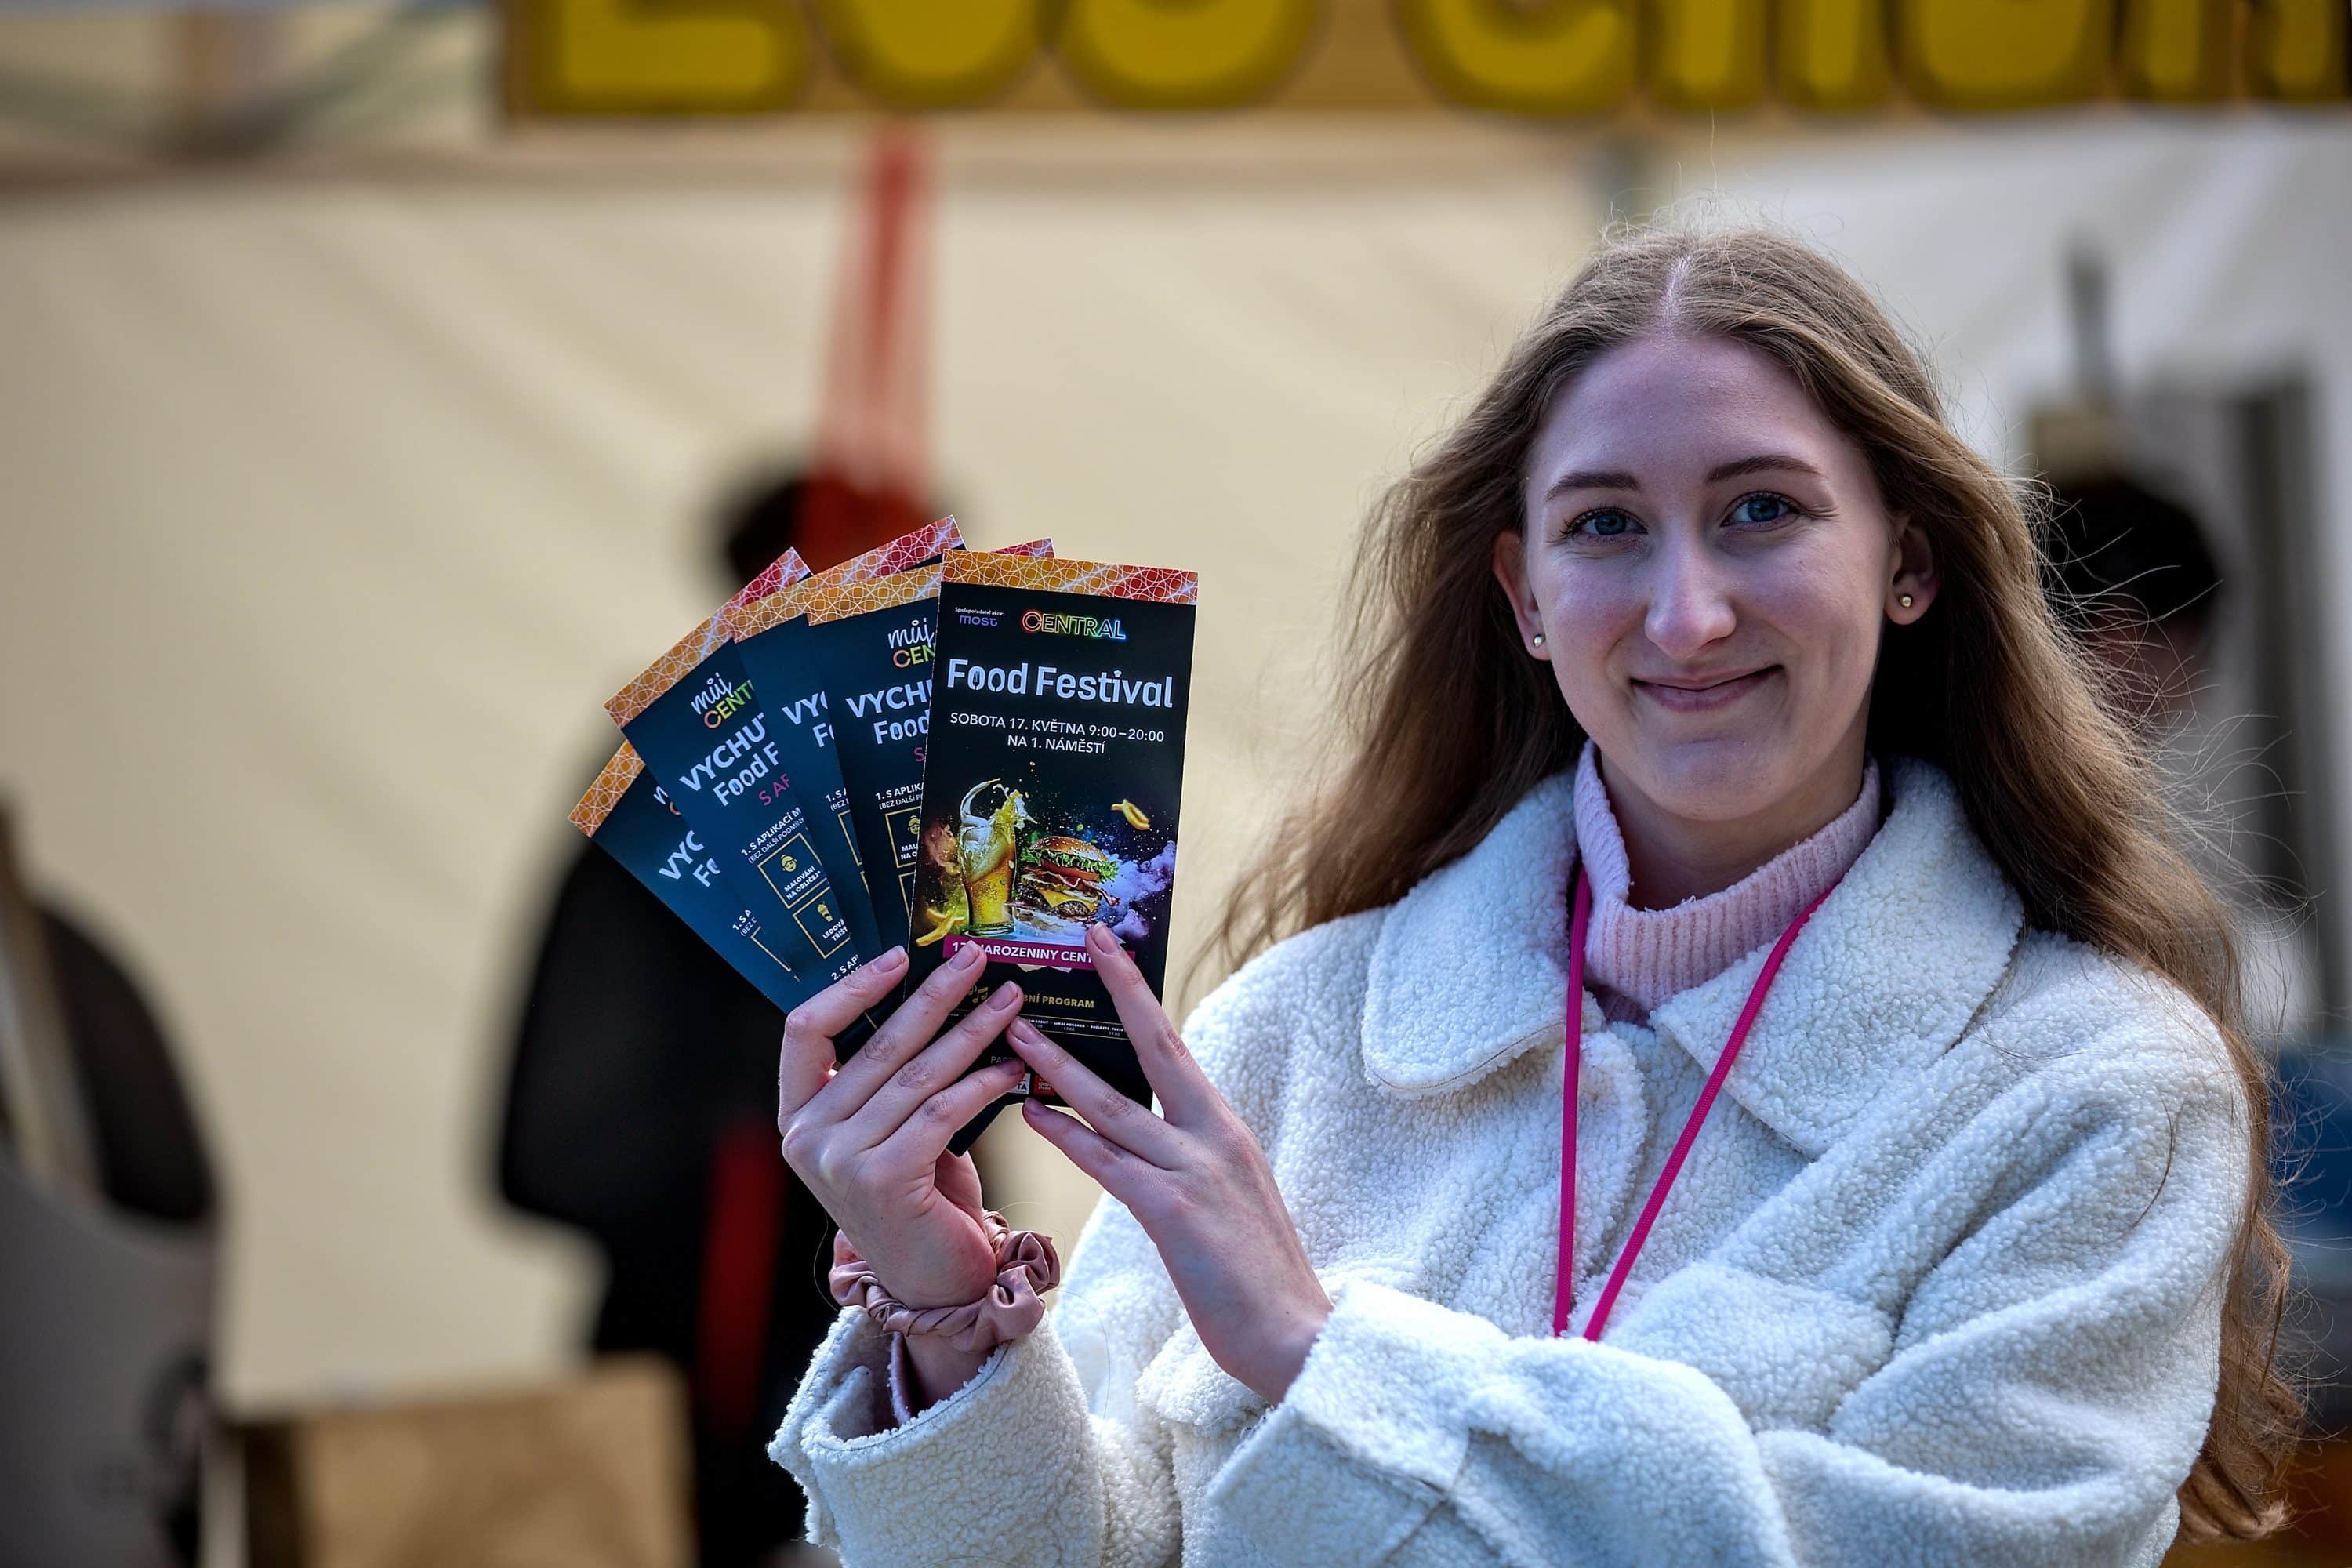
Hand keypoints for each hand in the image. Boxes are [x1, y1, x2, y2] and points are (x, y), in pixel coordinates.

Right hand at [778, 942, 1031, 1309]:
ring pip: (917, 1074)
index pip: (804, 1030)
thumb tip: (938, 996)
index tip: (899, 956)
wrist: (934, 1286)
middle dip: (935, 994)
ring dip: (972, 1031)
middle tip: (978, 960)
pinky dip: (983, 1083)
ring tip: (1010, 1003)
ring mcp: (840, 1162)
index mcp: (798, 1116)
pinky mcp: (883, 1180)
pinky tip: (1014, 1068)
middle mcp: (808, 1138)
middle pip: (876, 1043)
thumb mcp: (889, 1131)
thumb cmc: (920, 1200)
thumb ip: (891, 1079)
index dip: (850, 987)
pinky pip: (942, 1111)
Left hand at [1009, 923, 1331, 1404]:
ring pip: (1116, 1103)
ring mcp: (1196, 1170)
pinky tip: (1032, 1113)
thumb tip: (1143, 1128)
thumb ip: (1190, 1156)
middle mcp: (1214, 1135)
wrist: (1297, 1336)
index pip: (1175, 1047)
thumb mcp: (1228, 1197)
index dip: (1141, 996)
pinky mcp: (1174, 1211)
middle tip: (1086, 938)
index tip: (1112, 948)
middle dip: (1120, 989)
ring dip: (1061, 1063)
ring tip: (1016, 1028)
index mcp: (1226, 1128)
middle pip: (1158, 1047)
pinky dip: (1066, 1133)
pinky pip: (1107, 1162)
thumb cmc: (1255, 1276)